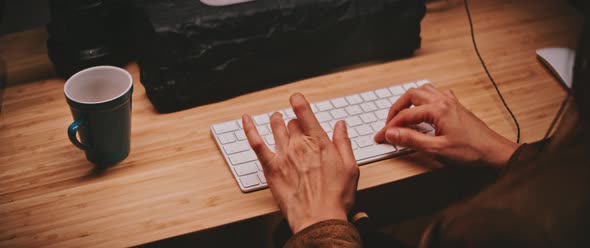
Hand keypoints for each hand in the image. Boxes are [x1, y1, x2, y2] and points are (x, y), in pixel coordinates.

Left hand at [243, 93, 358, 232]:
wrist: (320, 219)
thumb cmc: (336, 198)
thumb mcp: (350, 167)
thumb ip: (343, 143)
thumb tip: (341, 126)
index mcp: (320, 143)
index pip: (305, 114)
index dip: (299, 102)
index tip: (296, 97)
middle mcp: (300, 145)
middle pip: (292, 124)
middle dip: (294, 122)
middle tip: (296, 126)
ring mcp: (284, 155)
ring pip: (276, 128)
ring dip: (276, 121)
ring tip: (276, 118)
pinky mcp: (271, 168)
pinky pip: (256, 144)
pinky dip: (249, 130)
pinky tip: (245, 120)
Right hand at [374, 84, 518, 168]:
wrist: (495, 153)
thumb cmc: (471, 152)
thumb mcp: (436, 149)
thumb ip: (411, 140)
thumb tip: (391, 134)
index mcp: (438, 109)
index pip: (405, 115)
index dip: (390, 127)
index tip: (381, 136)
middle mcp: (444, 100)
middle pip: (411, 95)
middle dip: (396, 109)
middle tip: (388, 124)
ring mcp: (451, 102)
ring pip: (423, 90)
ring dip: (409, 100)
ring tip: (401, 114)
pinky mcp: (456, 107)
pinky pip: (436, 94)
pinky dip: (424, 99)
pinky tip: (423, 110)